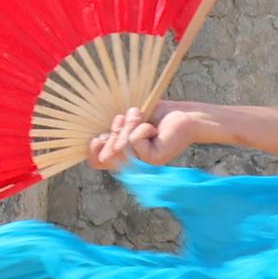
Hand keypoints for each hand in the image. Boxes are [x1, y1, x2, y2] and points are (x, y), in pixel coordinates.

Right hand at [89, 105, 212, 171]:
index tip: (100, 134)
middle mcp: (132, 163)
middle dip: (115, 130)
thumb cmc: (157, 115)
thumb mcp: (128, 121)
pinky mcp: (153, 159)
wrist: (184, 115)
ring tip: (141, 117)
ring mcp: (142, 164)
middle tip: (129, 118)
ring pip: (121, 146)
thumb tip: (97, 138)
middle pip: (107, 154)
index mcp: (123, 155)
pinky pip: (135, 141)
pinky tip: (154, 128)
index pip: (97, 162)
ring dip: (130, 124)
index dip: (93, 149)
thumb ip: (113, 130)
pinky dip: (143, 127)